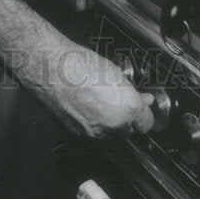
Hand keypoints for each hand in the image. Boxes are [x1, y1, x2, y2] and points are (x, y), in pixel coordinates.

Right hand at [32, 44, 154, 138]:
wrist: (52, 70)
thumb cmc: (80, 64)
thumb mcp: (114, 72)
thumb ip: (131, 91)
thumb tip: (141, 98)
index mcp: (128, 108)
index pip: (147, 123)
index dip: (144, 114)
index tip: (142, 107)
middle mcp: (114, 124)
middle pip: (129, 131)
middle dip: (127, 119)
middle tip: (120, 101)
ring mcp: (96, 132)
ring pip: (111, 134)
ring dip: (110, 123)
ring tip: (100, 101)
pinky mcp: (79, 134)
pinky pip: (94, 133)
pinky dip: (94, 124)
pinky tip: (87, 106)